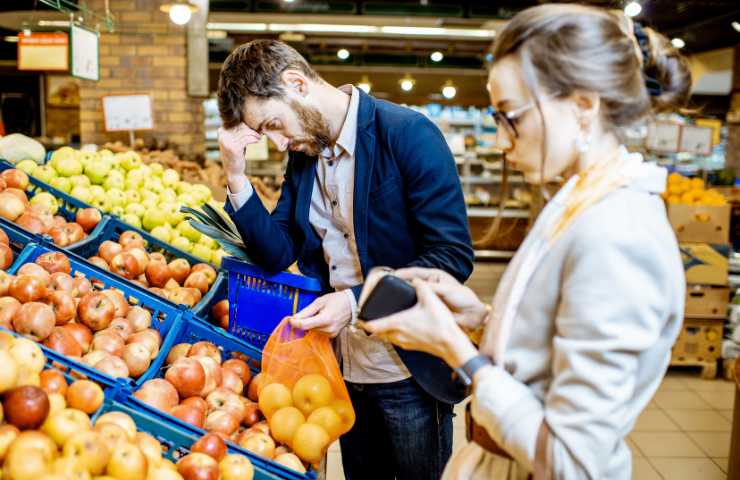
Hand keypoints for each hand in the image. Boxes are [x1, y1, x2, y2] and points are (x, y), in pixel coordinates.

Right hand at [218, 124, 260, 179]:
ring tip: (259, 137)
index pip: (237, 123)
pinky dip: (254, 139)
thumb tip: (251, 118)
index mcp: (221, 131)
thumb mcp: (235, 140)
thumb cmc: (236, 154)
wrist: (233, 171)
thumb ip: (238, 131)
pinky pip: (248, 139)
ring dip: (255, 135)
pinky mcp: (234, 147)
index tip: (255, 129)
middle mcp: (223, 135)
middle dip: (252, 130)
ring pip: (245, 133)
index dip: (247, 125)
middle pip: (241, 127)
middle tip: (259, 133)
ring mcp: (228, 141)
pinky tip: (258, 141)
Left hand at [289, 291, 351, 337]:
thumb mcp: (320, 302)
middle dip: (305, 321)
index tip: (290, 319)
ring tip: (321, 313)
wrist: (352, 305)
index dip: (295, 323)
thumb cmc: (336, 300)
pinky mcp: (332, 335)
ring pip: (312, 330)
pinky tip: (323, 319)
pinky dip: (317, 326)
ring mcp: (331, 333)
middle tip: (311, 311)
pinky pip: (319, 331)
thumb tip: (294, 318)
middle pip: (308, 328)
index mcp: (325, 319)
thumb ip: (306, 311)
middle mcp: (328, 329)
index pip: (304, 325)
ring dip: (311, 323)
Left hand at [359, 279, 477, 367]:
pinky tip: (401, 326)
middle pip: (377, 333)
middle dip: (372, 325)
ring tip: (384, 320)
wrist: (452, 345)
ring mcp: (404, 343)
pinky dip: (393, 334)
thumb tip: (415, 280)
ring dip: (383, 330)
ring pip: (386, 337)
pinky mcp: (412, 346)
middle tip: (370, 316)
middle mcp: (397, 335)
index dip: (363, 321)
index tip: (359, 316)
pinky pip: (396, 340)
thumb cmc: (440, 324)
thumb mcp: (430, 299)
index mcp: (397, 323)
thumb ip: (421, 286)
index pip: (372, 326)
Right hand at [394, 267, 488, 329]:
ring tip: (389, 301)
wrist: (472, 316)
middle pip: (408, 284)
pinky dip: (406, 310)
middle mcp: (427, 286)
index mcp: (432, 277)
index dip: (401, 274)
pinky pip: (413, 309)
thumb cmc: (464, 298)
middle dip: (397, 286)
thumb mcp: (447, 289)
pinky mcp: (426, 310)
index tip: (389, 275)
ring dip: (401, 299)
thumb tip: (414, 284)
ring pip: (409, 297)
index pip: (413, 272)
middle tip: (385, 288)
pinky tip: (399, 313)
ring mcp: (426, 298)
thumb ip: (431, 287)